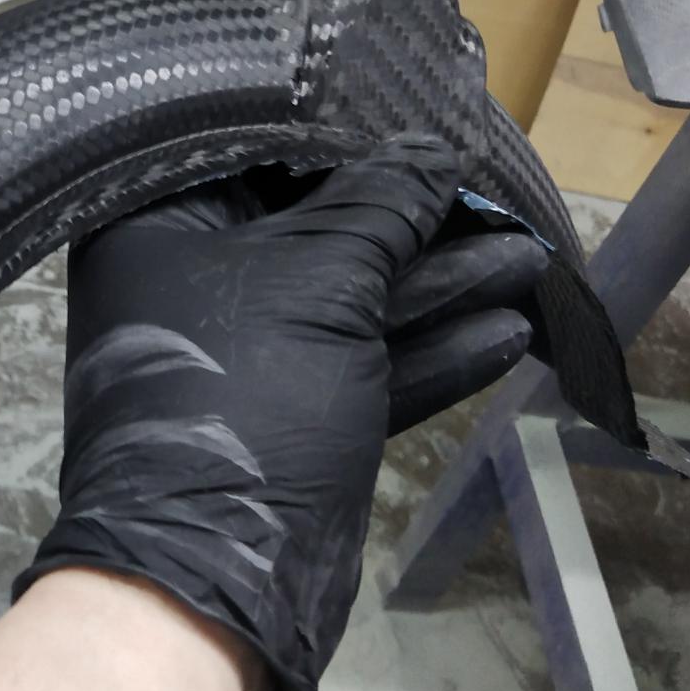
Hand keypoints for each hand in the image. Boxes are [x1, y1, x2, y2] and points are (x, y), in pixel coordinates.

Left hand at [14, 137, 544, 690]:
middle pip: (320, 223)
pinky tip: (507, 327)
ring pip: (356, 297)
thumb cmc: (243, 392)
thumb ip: (383, 203)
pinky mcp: (296, 413)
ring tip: (529, 252)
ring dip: (442, 280)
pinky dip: (432, 348)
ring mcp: (250, 352)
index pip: (258, 152)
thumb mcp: (319, 275)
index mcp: (160, 225)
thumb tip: (436, 151)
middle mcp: (196, 279)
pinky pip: (370, 361)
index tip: (424, 116)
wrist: (213, 574)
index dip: (346, 136)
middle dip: (413, 215)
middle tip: (496, 191)